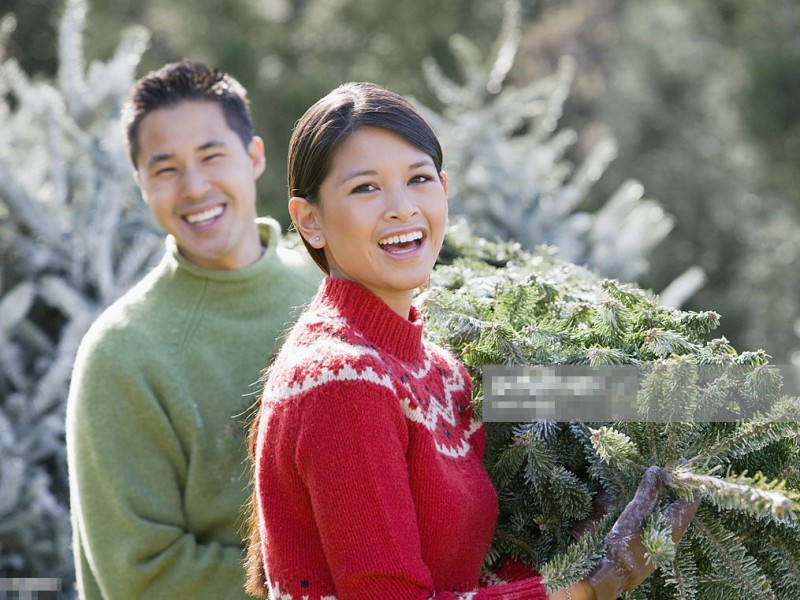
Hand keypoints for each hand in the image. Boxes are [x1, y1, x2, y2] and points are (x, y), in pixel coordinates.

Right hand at [586, 466, 699, 599]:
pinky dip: (655, 507)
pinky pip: (658, 521)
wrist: (607, 578)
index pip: (689, 501)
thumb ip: (646, 494)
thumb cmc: (622, 547)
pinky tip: (645, 501)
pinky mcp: (648, 545)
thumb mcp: (633, 516)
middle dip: (676, 486)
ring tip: (658, 478)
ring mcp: (660, 542)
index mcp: (672, 529)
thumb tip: (658, 470)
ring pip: (669, 515)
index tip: (684, 462)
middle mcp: (670, 536)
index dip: (688, 481)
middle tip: (669, 466)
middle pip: (680, 507)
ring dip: (665, 497)